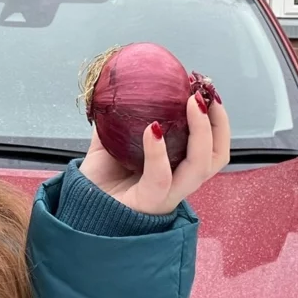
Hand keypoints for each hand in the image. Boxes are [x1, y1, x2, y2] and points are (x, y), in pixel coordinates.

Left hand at [79, 93, 230, 215]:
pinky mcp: (147, 202)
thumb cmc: (98, 182)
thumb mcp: (109, 143)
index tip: (205, 89)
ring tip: (191, 102)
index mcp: (174, 168)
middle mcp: (178, 183)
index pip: (210, 146)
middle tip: (206, 93)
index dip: (215, 120)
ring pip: (199, 167)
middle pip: (216, 156)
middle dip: (218, 122)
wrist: (79, 209)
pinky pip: (160, 177)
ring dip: (200, 131)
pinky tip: (153, 128)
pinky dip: (158, 152)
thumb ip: (115, 120)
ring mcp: (166, 195)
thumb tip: (113, 88)